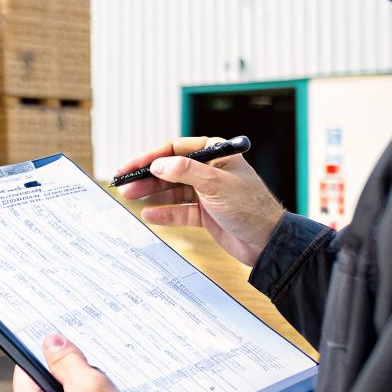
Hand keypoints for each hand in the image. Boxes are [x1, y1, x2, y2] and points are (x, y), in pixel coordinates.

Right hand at [113, 136, 285, 266]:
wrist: (267, 242)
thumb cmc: (250, 207)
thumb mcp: (215, 184)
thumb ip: (185, 171)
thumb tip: (158, 164)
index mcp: (216, 155)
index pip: (176, 149)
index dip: (150, 157)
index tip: (130, 167)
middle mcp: (210, 171)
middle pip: (170, 170)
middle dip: (146, 177)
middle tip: (124, 185)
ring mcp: (207, 193)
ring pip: (172, 190)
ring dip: (151, 194)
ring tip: (130, 197)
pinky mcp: (206, 213)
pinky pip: (179, 210)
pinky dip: (164, 213)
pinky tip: (149, 214)